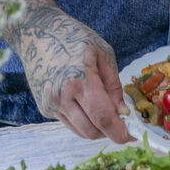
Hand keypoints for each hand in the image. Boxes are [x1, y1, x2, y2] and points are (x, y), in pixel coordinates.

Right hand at [18, 10, 131, 142]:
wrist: (37, 33)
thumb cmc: (73, 37)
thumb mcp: (103, 53)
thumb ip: (114, 85)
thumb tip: (123, 113)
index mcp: (80, 79)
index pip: (102, 117)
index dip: (119, 131)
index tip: (132, 136)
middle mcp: (62, 96)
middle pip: (91, 131)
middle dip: (110, 132)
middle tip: (123, 123)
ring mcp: (51, 104)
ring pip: (80, 131)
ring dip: (97, 129)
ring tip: (106, 112)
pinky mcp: (44, 108)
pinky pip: (70, 124)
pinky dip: (83, 121)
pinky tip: (87, 105)